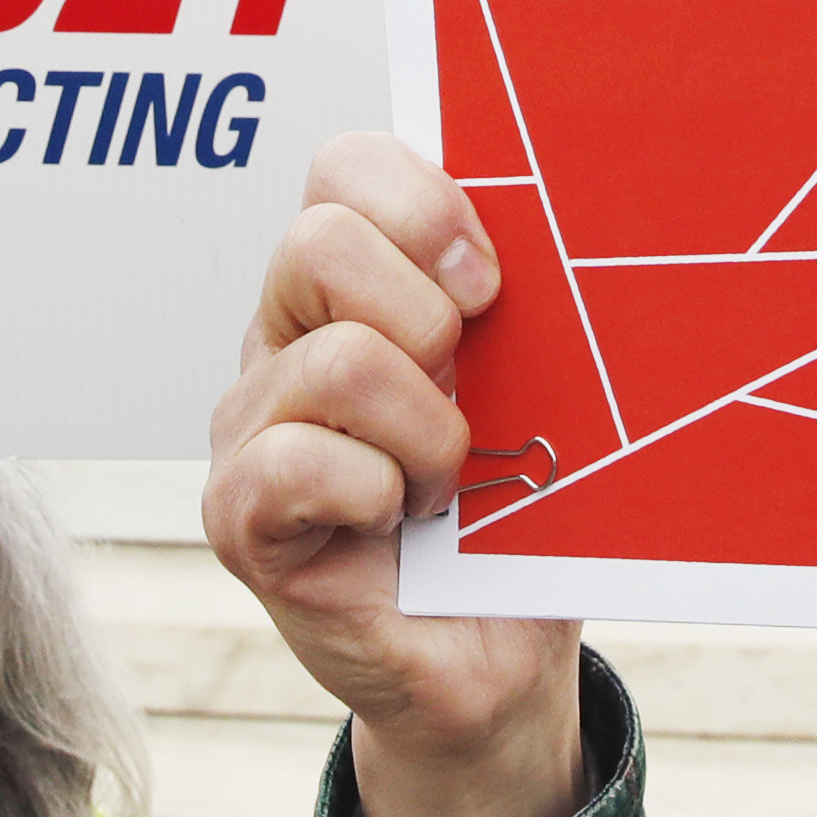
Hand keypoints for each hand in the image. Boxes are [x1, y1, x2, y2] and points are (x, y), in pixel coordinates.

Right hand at [204, 130, 585, 816]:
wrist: (496, 650)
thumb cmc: (515, 501)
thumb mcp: (531, 378)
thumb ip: (518, 293)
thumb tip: (577, 209)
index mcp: (353, 278)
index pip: (345, 166)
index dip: (426, 205)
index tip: (492, 283)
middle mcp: (284, 335)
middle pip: (319, 242)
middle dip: (429, 315)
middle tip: (467, 386)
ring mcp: (250, 424)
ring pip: (335, 360)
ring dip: (425, 430)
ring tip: (442, 480)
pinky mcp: (238, 516)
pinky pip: (292, 465)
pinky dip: (374, 493)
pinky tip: (396, 524)